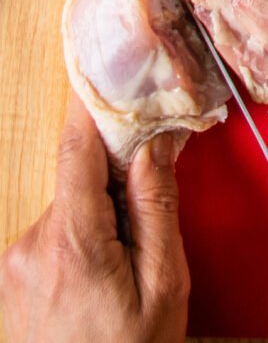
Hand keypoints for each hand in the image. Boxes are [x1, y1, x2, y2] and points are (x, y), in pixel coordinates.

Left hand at [0, 93, 188, 342]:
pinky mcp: (8, 279)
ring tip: (124, 269)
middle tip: (148, 219)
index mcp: (72, 243)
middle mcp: (29, 248)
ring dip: (98, 219)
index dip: (91, 107)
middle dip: (115, 185)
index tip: (102, 71)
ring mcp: (12, 266)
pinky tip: (100, 281)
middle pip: (78, 181)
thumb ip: (157, 208)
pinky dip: (80, 241)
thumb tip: (153, 147)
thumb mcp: (164, 285)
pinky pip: (53, 236)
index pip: (77, 151)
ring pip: (68, 210)